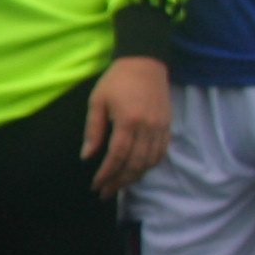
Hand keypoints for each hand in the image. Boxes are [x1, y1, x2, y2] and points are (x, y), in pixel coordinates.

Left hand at [81, 55, 171, 197]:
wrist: (145, 62)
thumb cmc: (116, 80)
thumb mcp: (97, 101)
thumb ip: (93, 130)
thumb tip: (87, 156)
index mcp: (128, 120)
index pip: (117, 156)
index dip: (107, 174)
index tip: (96, 185)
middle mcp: (147, 127)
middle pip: (135, 164)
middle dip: (119, 181)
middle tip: (106, 192)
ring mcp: (160, 127)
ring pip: (150, 162)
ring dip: (134, 177)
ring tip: (119, 184)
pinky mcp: (168, 126)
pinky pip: (161, 153)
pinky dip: (149, 166)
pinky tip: (137, 171)